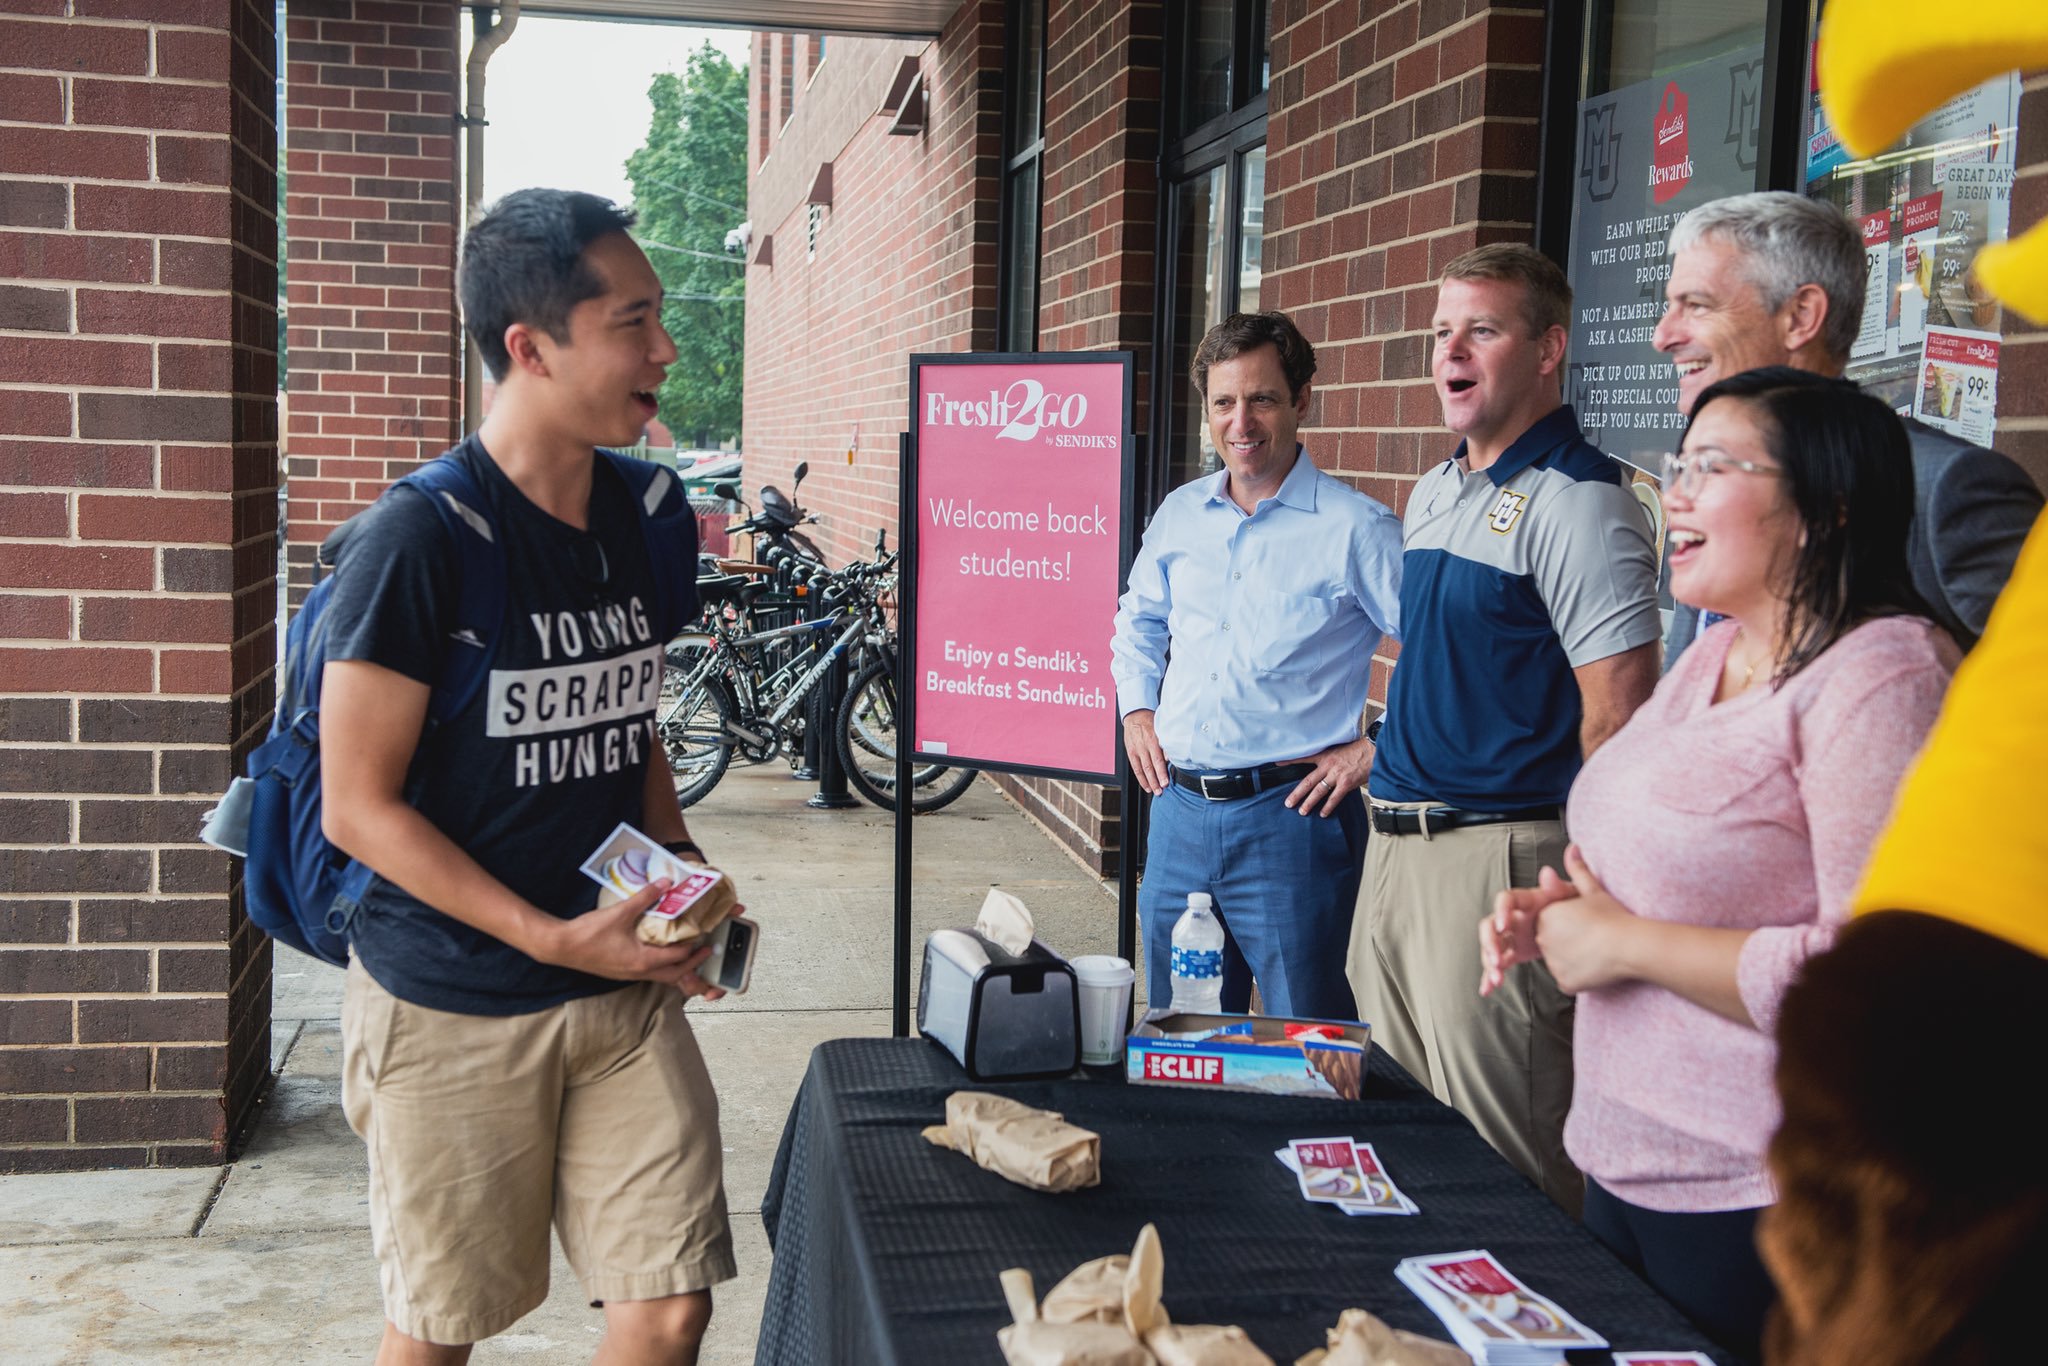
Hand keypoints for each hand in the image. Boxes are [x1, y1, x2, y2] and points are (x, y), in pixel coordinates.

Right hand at [530, 880, 738, 1000]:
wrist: (561, 947)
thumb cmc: (588, 933)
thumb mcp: (621, 911)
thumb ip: (645, 897)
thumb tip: (665, 884)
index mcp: (643, 960)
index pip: (679, 956)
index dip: (694, 946)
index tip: (706, 936)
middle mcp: (639, 972)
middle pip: (675, 974)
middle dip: (692, 963)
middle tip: (705, 951)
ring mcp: (629, 975)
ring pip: (662, 976)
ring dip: (677, 966)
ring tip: (687, 951)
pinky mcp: (621, 973)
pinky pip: (648, 973)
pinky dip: (660, 965)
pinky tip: (659, 952)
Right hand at [1123, 710, 1168, 794]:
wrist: (1135, 715)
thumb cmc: (1151, 721)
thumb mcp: (1161, 728)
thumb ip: (1166, 742)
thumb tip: (1173, 757)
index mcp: (1153, 739)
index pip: (1158, 759)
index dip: (1162, 772)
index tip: (1166, 782)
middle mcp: (1143, 746)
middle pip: (1150, 767)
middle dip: (1156, 780)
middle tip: (1162, 790)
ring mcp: (1136, 750)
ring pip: (1143, 769)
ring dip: (1149, 782)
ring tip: (1155, 791)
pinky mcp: (1131, 753)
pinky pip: (1135, 768)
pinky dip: (1141, 778)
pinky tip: (1146, 786)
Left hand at [1282, 735, 1373, 816]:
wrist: (1373, 750)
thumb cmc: (1358, 750)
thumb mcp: (1339, 750)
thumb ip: (1328, 759)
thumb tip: (1320, 768)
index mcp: (1325, 756)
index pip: (1303, 758)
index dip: (1289, 761)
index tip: (1277, 764)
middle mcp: (1328, 765)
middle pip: (1308, 781)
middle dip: (1297, 793)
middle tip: (1288, 803)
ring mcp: (1337, 775)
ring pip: (1319, 791)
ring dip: (1309, 802)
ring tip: (1302, 811)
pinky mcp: (1347, 783)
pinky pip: (1335, 797)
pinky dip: (1328, 806)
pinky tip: (1323, 813)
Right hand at [1479, 863, 1576, 995]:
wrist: (1586, 930)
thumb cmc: (1577, 908)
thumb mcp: (1572, 897)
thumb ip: (1559, 886)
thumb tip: (1547, 872)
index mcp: (1525, 902)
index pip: (1506, 900)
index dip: (1501, 911)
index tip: (1503, 926)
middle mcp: (1513, 918)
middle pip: (1491, 926)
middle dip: (1490, 943)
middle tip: (1496, 959)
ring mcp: (1511, 937)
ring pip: (1491, 947)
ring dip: (1489, 962)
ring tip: (1496, 978)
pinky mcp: (1513, 953)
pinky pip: (1498, 964)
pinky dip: (1491, 976)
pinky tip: (1488, 989)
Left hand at [1529, 844, 1639, 995]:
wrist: (1629, 945)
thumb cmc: (1614, 917)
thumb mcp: (1594, 891)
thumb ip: (1578, 871)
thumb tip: (1572, 849)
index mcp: (1546, 915)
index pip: (1551, 922)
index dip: (1570, 923)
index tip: (1587, 923)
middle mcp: (1542, 939)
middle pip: (1553, 942)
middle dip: (1569, 942)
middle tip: (1593, 938)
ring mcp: (1552, 962)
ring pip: (1560, 962)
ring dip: (1574, 959)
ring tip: (1596, 951)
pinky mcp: (1563, 982)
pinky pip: (1568, 979)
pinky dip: (1580, 976)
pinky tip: (1596, 966)